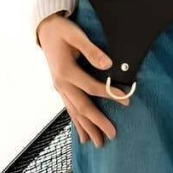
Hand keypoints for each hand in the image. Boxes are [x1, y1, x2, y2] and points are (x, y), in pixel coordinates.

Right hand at [37, 12, 131, 147]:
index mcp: (66, 72)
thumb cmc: (62, 30)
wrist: (45, 29)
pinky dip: (77, 123)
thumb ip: (92, 51)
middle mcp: (61, 83)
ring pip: (74, 112)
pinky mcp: (61, 88)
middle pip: (82, 107)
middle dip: (97, 123)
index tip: (127, 100)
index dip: (110, 94)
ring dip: (86, 128)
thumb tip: (108, 65)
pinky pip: (70, 109)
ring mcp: (59, 88)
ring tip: (98, 143)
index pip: (92, 88)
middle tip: (112, 135)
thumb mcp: (76, 35)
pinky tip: (82, 134)